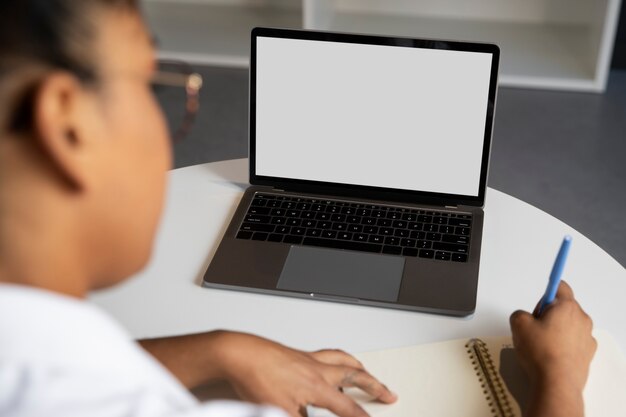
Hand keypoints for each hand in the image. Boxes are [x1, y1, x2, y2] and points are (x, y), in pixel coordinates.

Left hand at [215, 331, 396, 416]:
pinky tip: (327, 366)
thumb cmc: (257, 378)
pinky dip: (335, 360)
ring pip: (341, 359)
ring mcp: (306, 358)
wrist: (239, 354)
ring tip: (364, 372)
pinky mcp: (295, 354)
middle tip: (387, 392)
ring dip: (357, 367)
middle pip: (354, 375)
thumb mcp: (281, 413)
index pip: (348, 408)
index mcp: (318, 386)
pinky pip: (324, 355)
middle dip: (374, 385)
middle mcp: (317, 368)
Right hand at [509, 281, 595, 416]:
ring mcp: (587, 337)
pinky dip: (563, 345)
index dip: (547, 289)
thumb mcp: (518, 324)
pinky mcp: (588, 354)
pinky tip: (550, 355)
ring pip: (568, 325)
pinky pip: (573, 341)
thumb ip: (519, 313)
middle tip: (534, 327)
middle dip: (548, 314)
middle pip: (562, 307)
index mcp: (566, 307)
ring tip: (541, 345)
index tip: (544, 290)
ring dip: (556, 330)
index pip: (560, 286)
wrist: (556, 383)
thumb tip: (523, 317)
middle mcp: (581, 319)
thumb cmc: (541, 353)